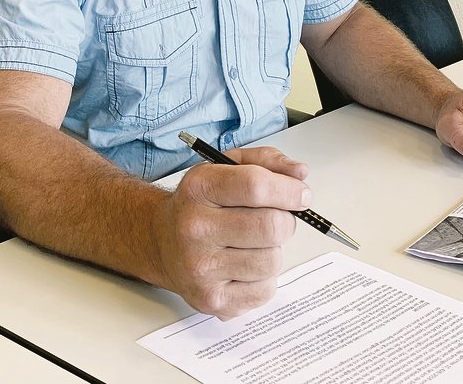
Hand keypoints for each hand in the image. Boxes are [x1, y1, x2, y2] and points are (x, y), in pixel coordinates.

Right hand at [151, 147, 309, 319]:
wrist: (162, 243)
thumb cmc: (201, 204)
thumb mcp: (225, 168)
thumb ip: (265, 162)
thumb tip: (299, 174)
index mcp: (198, 189)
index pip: (256, 186)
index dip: (288, 190)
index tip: (301, 194)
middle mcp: (195, 228)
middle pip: (271, 226)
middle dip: (285, 221)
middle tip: (276, 218)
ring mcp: (202, 268)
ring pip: (272, 260)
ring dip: (273, 251)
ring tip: (253, 244)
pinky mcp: (213, 300)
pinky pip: (265, 290)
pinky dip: (264, 278)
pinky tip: (243, 266)